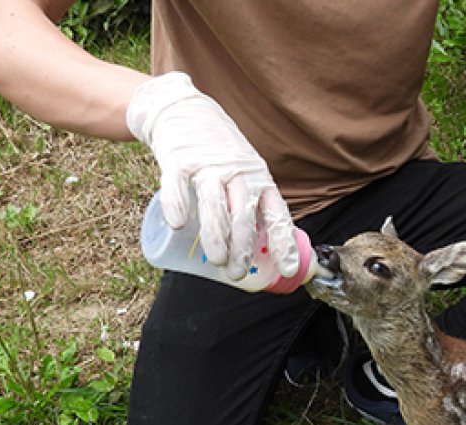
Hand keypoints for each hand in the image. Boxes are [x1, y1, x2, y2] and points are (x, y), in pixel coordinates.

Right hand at [126, 72, 298, 279]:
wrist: (184, 110)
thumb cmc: (218, 153)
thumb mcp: (245, 173)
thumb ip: (250, 206)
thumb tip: (258, 254)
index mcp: (259, 179)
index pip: (276, 213)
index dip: (282, 241)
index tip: (287, 268)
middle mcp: (238, 172)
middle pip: (244, 213)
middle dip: (243, 246)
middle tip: (238, 273)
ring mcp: (208, 164)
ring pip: (215, 204)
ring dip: (217, 235)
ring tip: (217, 259)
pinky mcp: (179, 158)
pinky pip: (178, 184)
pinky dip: (177, 204)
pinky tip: (178, 224)